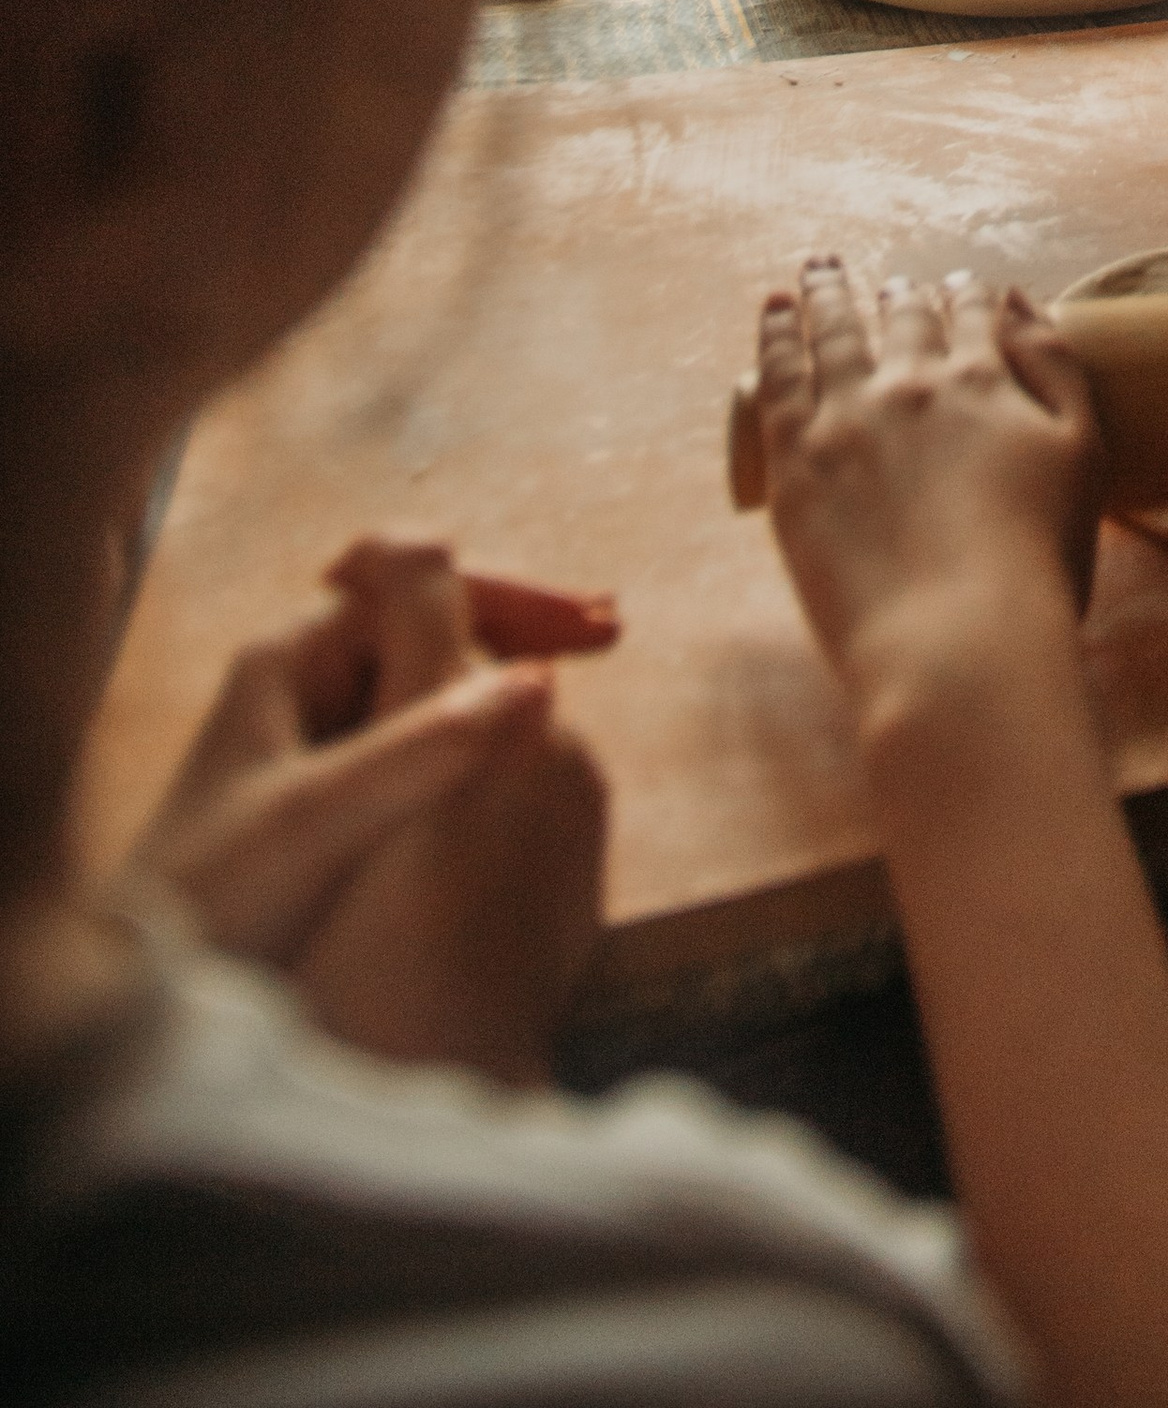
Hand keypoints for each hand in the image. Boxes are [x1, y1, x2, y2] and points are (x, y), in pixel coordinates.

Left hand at [130, 537, 615, 1080]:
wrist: (137, 1007)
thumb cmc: (213, 906)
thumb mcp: (323, 821)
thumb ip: (424, 748)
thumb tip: (542, 681)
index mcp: (286, 659)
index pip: (417, 584)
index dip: (513, 597)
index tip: (598, 628)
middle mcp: (293, 686)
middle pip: (423, 624)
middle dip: (516, 625)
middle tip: (607, 636)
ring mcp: (303, 744)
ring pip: (419, 686)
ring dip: (496, 680)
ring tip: (573, 694)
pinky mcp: (315, 806)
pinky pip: (408, 746)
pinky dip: (467, 739)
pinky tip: (512, 767)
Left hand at [753, 263, 1103, 707]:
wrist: (959, 645)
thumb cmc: (1036, 567)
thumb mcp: (1082, 455)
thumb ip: (1056, 370)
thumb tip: (1018, 299)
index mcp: (982, 382)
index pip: (971, 319)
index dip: (967, 298)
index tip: (961, 286)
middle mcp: (911, 384)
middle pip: (900, 320)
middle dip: (898, 296)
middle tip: (887, 284)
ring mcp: (846, 418)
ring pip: (832, 332)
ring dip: (826, 294)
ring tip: (819, 269)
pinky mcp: (794, 461)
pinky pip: (777, 376)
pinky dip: (774, 335)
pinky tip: (772, 311)